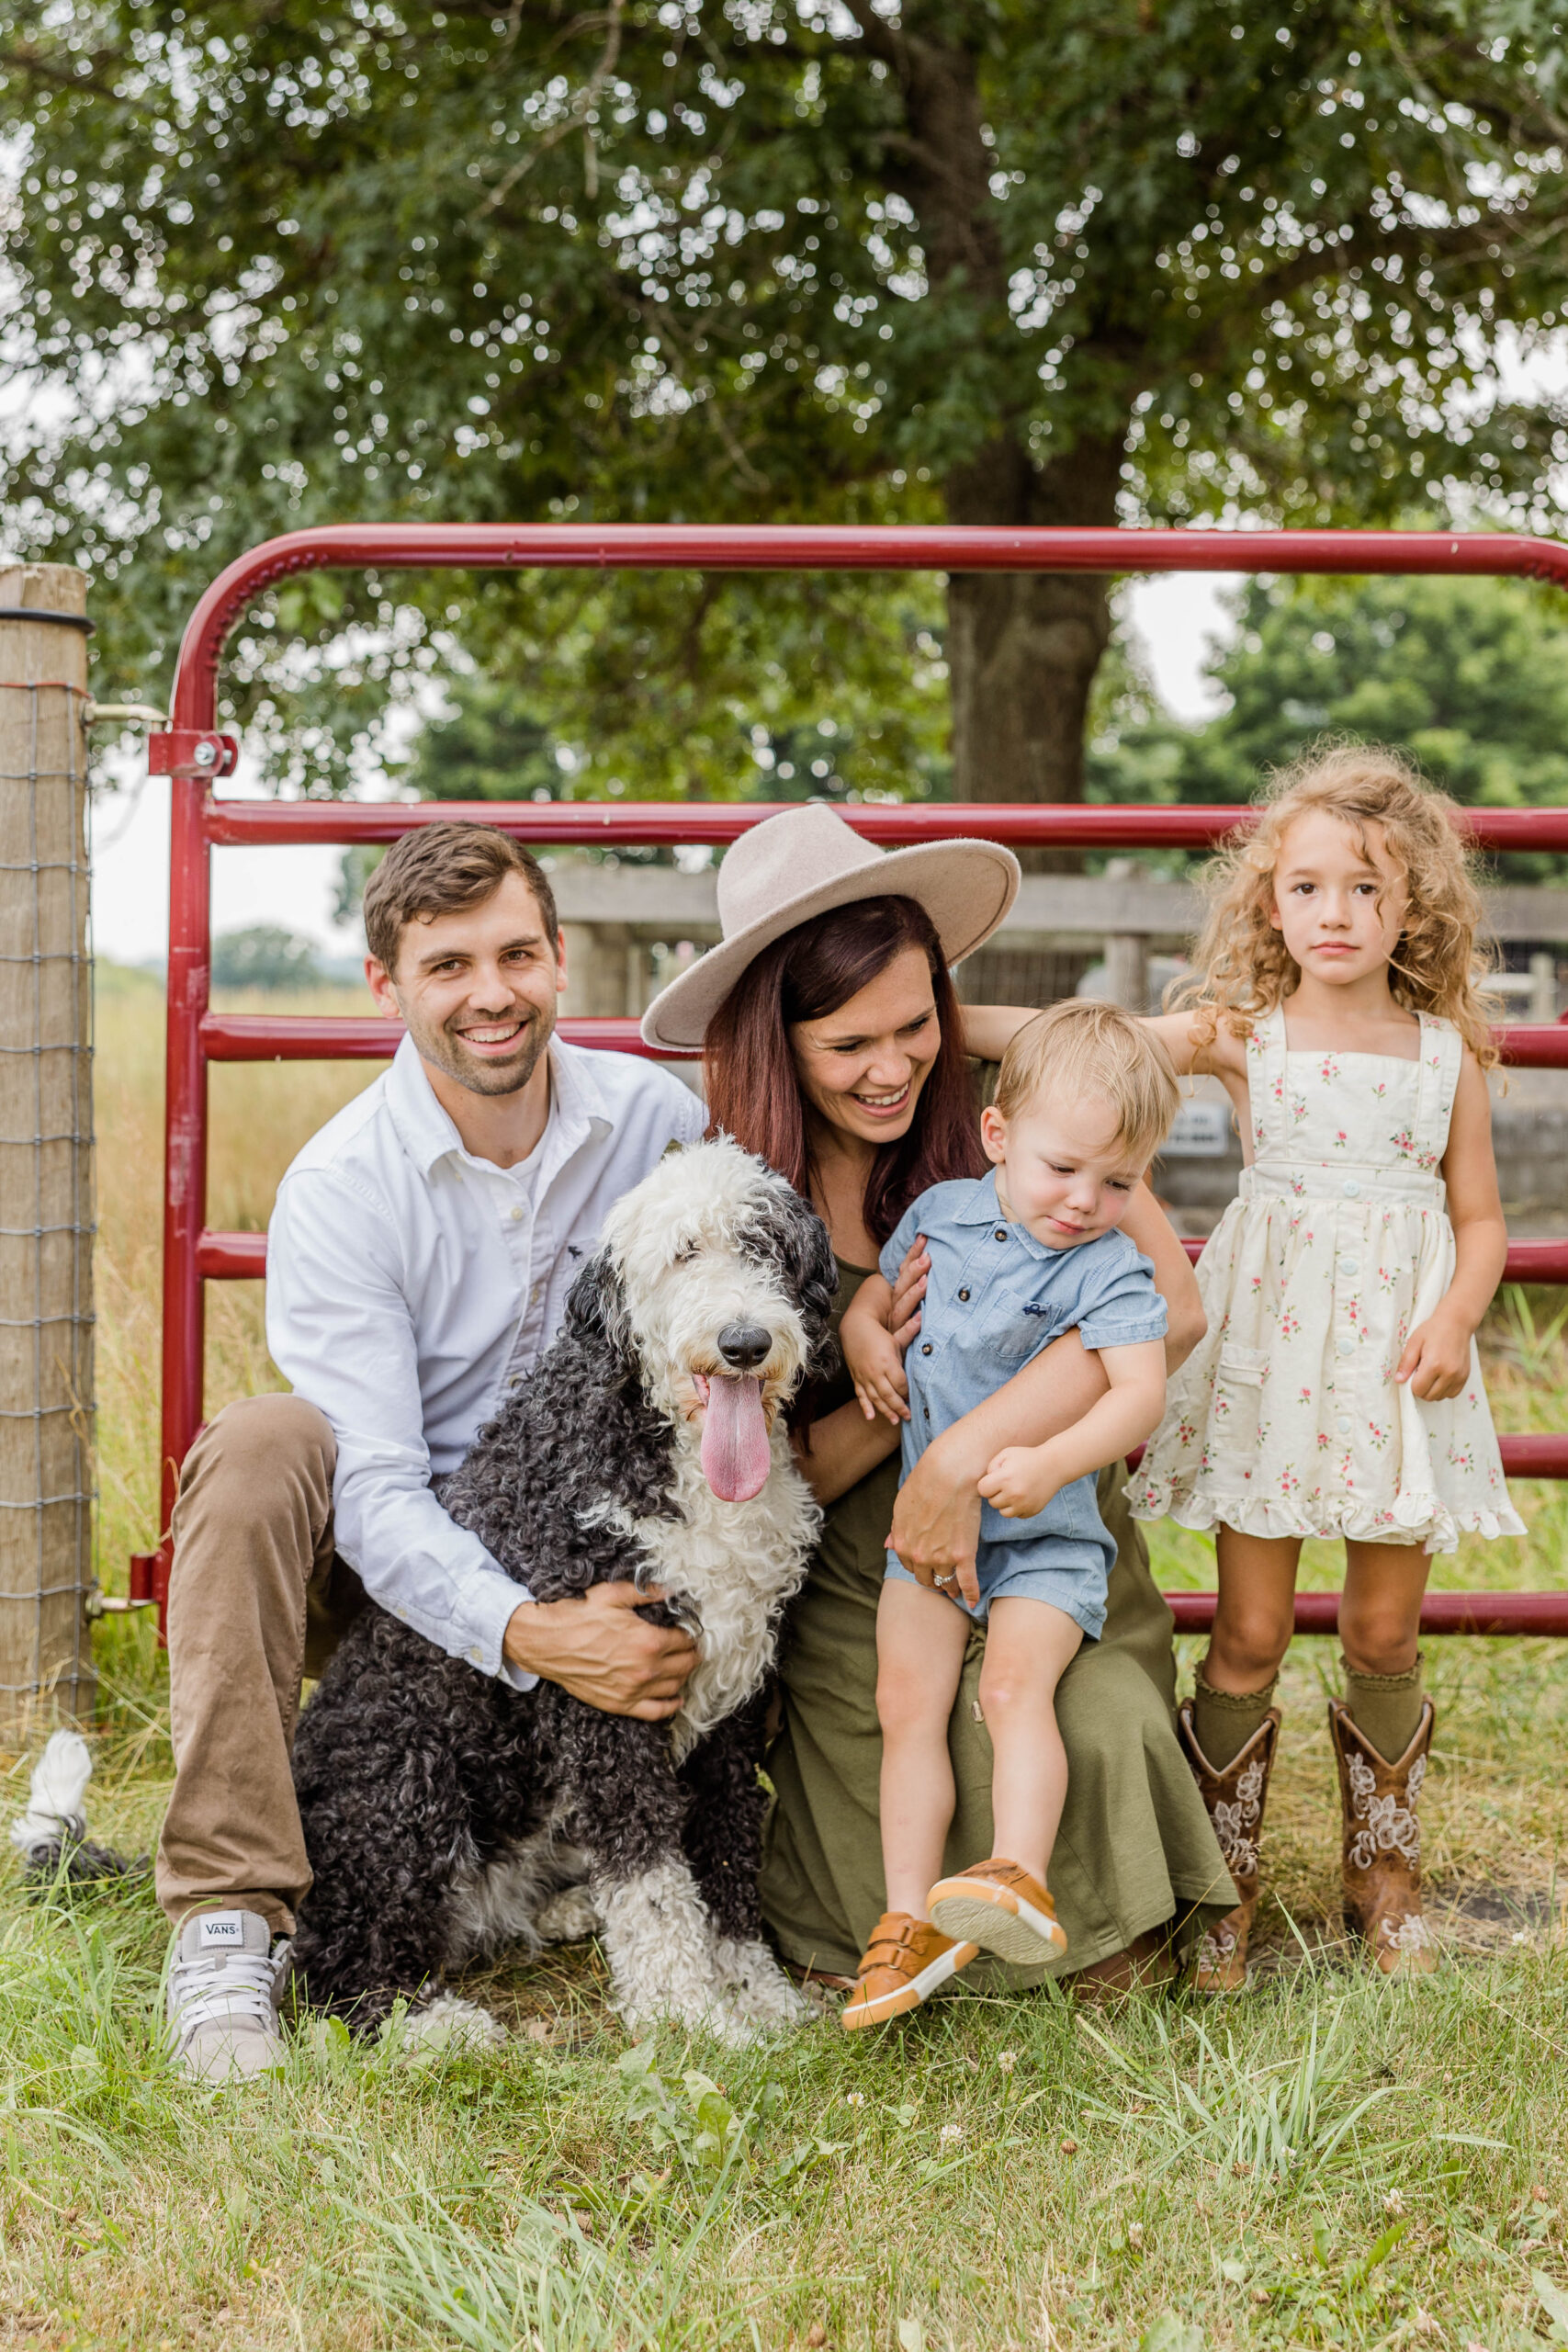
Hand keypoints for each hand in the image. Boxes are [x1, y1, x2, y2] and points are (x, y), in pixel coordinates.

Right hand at [502, 1583, 698, 1719]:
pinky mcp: (619, 1704)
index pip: (686, 1640)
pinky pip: (656, 1712)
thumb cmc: (577, 1615)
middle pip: (685, 1664)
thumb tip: (670, 1590)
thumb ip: (646, 1592)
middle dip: (691, 1653)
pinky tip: (676, 1698)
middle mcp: (646, 1669)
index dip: (691, 1633)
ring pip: (674, 1687)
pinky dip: (670, 1705)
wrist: (546, 1642)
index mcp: (648, 1640)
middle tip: (690, 1645)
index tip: (690, 1629)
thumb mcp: (613, 1593)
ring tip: (681, 1664)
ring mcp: (633, 1690)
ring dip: (683, 1675)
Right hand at [847, 1326, 910, 1423]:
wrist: (855, 1329)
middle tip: (908, 1416)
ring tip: (895, 1421)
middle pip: (889, 1394)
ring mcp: (864, 1376)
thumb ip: (910, 1332)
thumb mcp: (895, 1337)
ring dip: (885, 1411)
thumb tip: (923, 1318)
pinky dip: (865, 1406)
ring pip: (875, 1398)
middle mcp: (875, 1372)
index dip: (907, 1393)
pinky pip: (861, 1395)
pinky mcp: (857, 1378)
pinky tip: (871, 1417)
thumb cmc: (879, 1334)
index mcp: (887, 1362)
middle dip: (899, 1407)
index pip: (900, 1383)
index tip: (914, 1399)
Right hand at [888, 1236, 928, 1348]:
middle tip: (928, 1254)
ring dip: (914, 1293)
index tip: (923, 1236)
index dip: (912, 1254)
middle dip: (914, 1268)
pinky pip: (902, 1335)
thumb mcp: (905, 1310)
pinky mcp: (894, 1346)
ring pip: (902, 1307)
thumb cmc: (896, 1333)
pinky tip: (921, 1319)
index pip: (903, 1271)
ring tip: (926, 1280)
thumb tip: (933, 1268)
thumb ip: (915, 1290)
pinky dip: (911, 1327)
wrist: (876, 1363)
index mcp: (895, 1298)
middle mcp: (892, 1309)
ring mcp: (892, 1327)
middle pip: (901, 1285)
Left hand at [888, 1432, 981, 1602]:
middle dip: (932, 1580)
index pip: (909, 1565)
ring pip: (946, 1581)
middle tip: (939, 1582)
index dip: (918, 1566)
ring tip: (954, 1590)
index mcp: (901, 1544)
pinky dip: (971, 1593)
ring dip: (950, 1587)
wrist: (949, 1474)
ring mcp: (942, 1558)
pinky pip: (968, 1582)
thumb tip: (888, 1545)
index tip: (925, 1567)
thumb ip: (896, 1529)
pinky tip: (973, 1601)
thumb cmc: (924, 1483)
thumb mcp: (900, 1506)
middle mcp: (919, 1556)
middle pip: (926, 1578)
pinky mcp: (963, 1555)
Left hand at [978, 1444, 1060, 1519]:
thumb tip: (985, 1485)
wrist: (1054, 1465)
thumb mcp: (1006, 1454)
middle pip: (992, 1502)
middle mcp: (1014, 1494)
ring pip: (1003, 1512)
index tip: (996, 1478)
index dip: (987, 1483)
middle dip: (997, 1493)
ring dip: (1006, 1503)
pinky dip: (1018, 1507)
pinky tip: (1025, 1495)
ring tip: (1015, 1489)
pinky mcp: (1033, 1511)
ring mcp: (1024, 1505)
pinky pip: (1017, 1514)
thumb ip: (990, 1467)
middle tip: (1008, 1482)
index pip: (983, 1490)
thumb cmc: (1027, 1457)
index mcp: (1005, 1478)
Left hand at [1395, 1310, 1473, 1401]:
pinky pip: (1452, 1394)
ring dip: (1432, 1390)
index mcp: (1434, 1364)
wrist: (1456, 1323)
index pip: (1418, 1390)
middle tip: (1421, 1371)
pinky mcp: (1465, 1377)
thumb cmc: (1433, 1330)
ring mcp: (1459, 1376)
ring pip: (1440, 1397)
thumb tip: (1399, 1380)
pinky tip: (1440, 1376)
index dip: (1411, 1383)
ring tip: (1431, 1373)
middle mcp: (1449, 1373)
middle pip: (1429, 1396)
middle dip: (1421, 1388)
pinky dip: (1443, 1390)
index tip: (1413, 1371)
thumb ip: (1406, 1363)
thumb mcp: (1414, 1342)